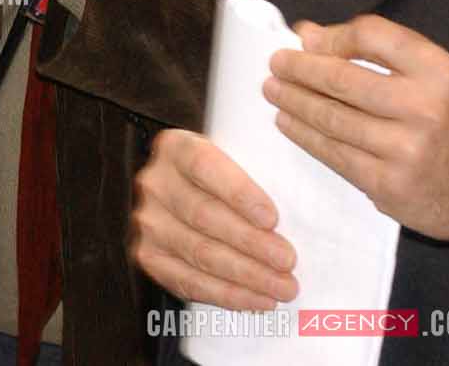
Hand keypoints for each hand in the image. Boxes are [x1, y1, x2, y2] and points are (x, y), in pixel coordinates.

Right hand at [129, 128, 297, 309]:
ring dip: (246, 274)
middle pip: (203, 215)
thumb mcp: (233, 159)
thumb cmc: (222, 180)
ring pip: (199, 252)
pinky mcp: (149, 256)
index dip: (238, 192)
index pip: (204, 166)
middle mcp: (155, 184)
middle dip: (251, 242)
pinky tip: (257, 300)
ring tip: (282, 286)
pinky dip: (228, 294)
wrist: (183, 195)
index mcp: (176, 148)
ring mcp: (148, 222)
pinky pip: (189, 281)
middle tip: (287, 260)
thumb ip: (257, 171)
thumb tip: (300, 210)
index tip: (271, 218)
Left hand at [266, 15, 448, 247]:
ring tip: (273, 91)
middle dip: (299, 70)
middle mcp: (424, 108)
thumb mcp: (434, 75)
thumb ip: (377, 50)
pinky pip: (334, 154)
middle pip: (341, 79)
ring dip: (294, 102)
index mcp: (438, 71)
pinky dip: (305, 135)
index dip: (331, 36)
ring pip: (331, 118)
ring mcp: (405, 149)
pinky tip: (289, 124)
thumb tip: (307, 33)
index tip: (304, 40)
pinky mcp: (388, 184)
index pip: (371, 35)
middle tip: (275, 64)